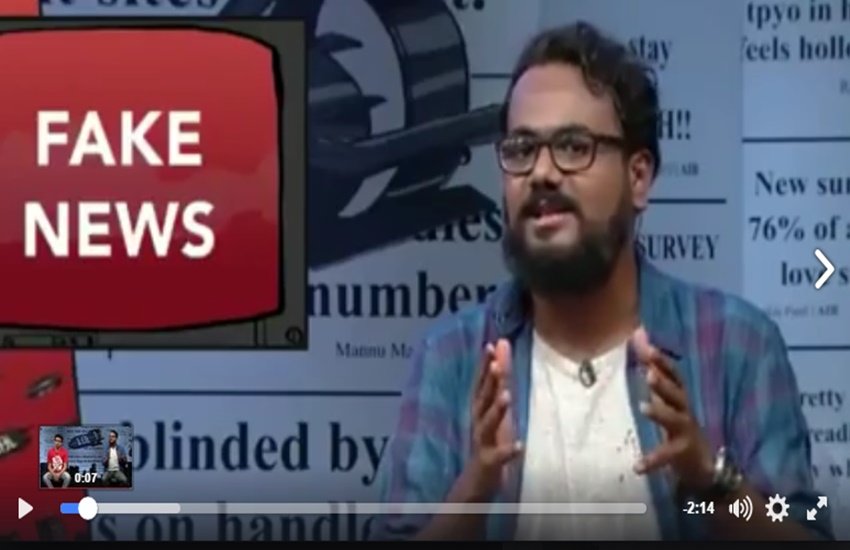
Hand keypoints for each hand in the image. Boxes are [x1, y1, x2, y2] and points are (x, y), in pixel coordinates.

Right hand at [463, 339, 522, 500]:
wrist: (479, 476)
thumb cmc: (490, 435)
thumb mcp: (495, 403)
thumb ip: (499, 375)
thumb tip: (500, 343)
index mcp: (480, 407)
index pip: (482, 382)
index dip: (485, 364)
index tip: (490, 345)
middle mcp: (479, 420)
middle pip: (483, 399)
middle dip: (489, 382)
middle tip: (495, 365)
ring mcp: (484, 440)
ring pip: (488, 424)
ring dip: (496, 410)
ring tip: (506, 396)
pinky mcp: (490, 461)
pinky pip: (499, 456)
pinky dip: (509, 451)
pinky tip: (520, 445)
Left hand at [631, 327, 713, 491]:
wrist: (704, 464)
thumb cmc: (679, 423)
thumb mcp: (668, 398)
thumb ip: (654, 372)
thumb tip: (639, 338)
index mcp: (680, 396)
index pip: (674, 374)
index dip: (662, 360)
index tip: (648, 346)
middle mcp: (685, 410)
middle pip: (677, 394)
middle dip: (664, 383)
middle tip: (649, 373)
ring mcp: (685, 432)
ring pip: (675, 420)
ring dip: (660, 413)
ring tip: (643, 407)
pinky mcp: (681, 453)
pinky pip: (665, 456)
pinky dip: (652, 460)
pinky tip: (637, 466)